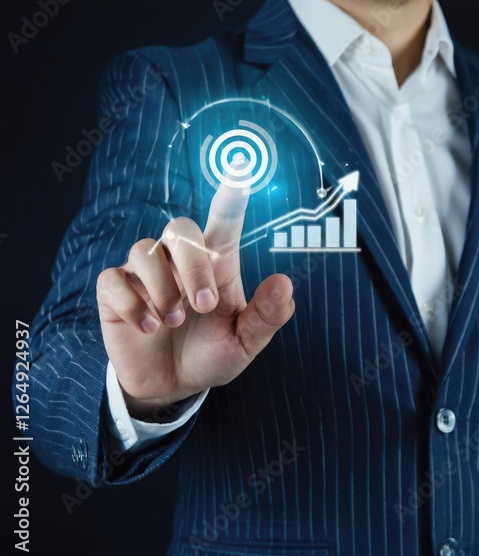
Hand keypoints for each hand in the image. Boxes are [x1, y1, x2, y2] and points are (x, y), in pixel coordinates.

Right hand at [96, 180, 294, 418]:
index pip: (224, 220)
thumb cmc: (212, 355)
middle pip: (180, 228)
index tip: (240, 166)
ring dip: (162, 289)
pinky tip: (147, 328)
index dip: (231, 195)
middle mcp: (180, 260)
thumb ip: (267, 316)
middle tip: (203, 306)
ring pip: (145, 250)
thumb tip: (285, 283)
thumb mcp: (246, 343)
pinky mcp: (115, 292)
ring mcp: (145, 274)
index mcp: (218, 264)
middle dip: (193, 267)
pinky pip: (113, 279)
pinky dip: (132, 304)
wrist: (172, 386)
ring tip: (172, 322)